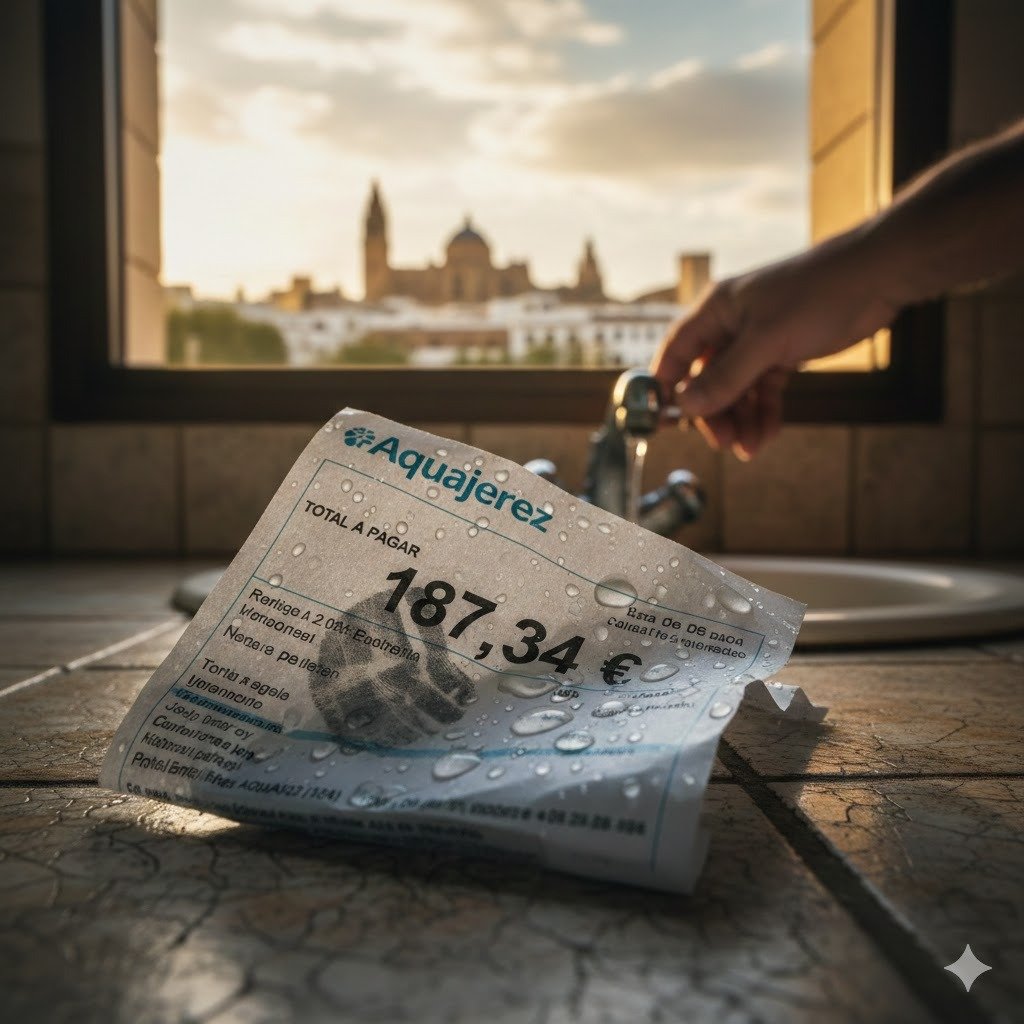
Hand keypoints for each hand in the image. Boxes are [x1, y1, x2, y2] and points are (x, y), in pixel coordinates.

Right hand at [651, 230, 901, 457]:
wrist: (877, 278)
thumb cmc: (817, 293)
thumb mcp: (766, 340)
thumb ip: (726, 376)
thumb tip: (686, 405)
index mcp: (717, 310)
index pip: (677, 351)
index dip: (666, 384)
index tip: (663, 419)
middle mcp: (732, 326)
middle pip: (707, 378)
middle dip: (714, 412)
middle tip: (723, 442)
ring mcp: (758, 341)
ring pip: (737, 389)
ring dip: (742, 419)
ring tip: (751, 447)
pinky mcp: (784, 353)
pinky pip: (764, 390)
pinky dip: (764, 412)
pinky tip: (767, 434)